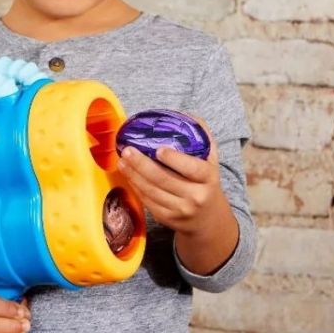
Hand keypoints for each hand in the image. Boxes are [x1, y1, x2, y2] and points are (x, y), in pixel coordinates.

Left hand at [117, 116, 228, 236]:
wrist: (208, 218)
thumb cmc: (205, 182)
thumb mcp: (211, 159)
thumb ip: (202, 136)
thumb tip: (185, 114)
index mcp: (208, 179)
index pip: (192, 168)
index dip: (174, 159)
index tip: (158, 149)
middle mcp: (195, 196)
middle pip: (164, 180)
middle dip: (142, 164)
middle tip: (128, 150)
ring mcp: (180, 210)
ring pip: (151, 191)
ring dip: (133, 175)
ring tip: (122, 161)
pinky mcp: (167, 219)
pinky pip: (147, 201)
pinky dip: (135, 187)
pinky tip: (128, 175)